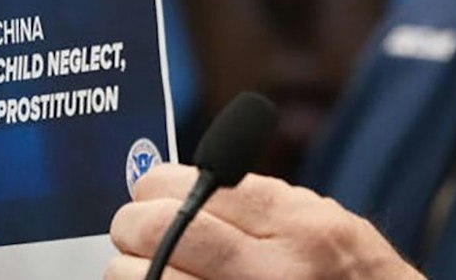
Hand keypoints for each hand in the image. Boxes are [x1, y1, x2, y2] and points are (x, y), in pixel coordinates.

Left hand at [107, 165, 424, 279]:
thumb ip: (260, 204)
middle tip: (134, 229)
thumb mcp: (325, 223)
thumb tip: (181, 186)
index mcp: (298, 227)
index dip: (156, 186)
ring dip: (130, 272)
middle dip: (133, 224)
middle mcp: (273, 273)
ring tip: (145, 269)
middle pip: (160, 231)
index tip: (149, 191)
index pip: (196, 189)